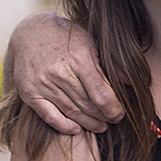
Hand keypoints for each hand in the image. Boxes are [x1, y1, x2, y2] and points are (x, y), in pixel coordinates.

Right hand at [5, 13, 123, 135]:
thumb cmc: (65, 37)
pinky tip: (76, 128)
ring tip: (100, 126)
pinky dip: (64, 126)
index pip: (102, 95)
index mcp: (79, 59)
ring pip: (72, 112)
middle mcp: (60, 73)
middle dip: (104, 117)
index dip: (114, 110)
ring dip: (89, 123)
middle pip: (88, 106)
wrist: (29, 32)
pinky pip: (50, 116)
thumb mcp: (90, 42)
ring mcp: (43, 84)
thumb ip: (111, 64)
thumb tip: (131, 82)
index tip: (120, 114)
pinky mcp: (30, 93)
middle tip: (112, 121)